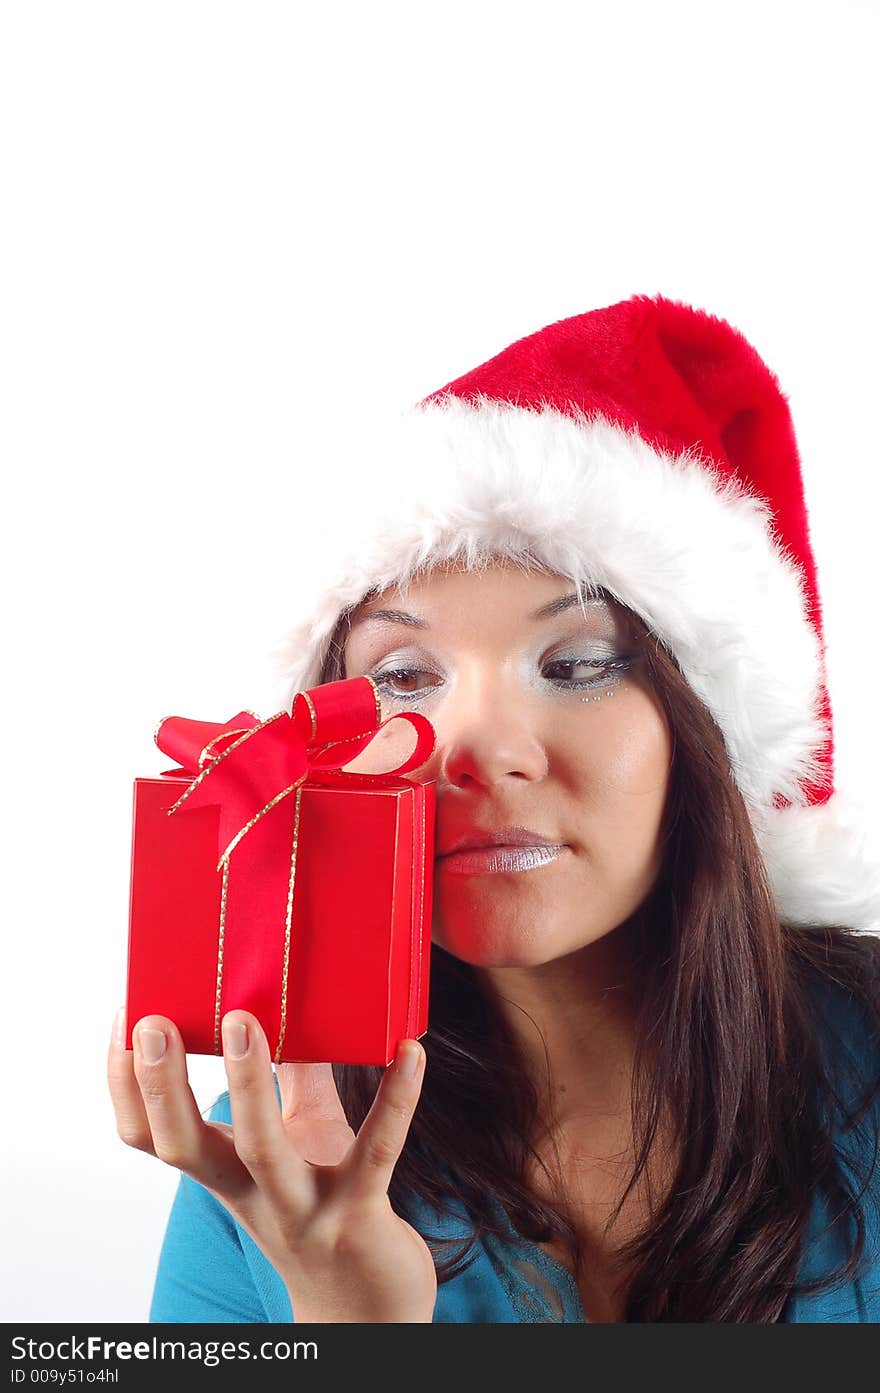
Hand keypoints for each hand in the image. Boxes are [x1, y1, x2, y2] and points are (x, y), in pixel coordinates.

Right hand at [107, 1008, 436, 1321]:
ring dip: (248, 1087)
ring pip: (263, 1150)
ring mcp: (303, 1209)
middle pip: (186, 1147)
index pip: (151, 1137)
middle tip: (155, 1024)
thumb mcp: (297, 1141)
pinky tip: (410, 1053)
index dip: (128, 1085)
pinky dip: (394, 1100)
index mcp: (224, 1175)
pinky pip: (376, 1151)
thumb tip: (290, 1001)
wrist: (365, 1309)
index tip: (127, 1017)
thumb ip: (292, 1078)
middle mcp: (251, 1196)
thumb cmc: (324, 1208)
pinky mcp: (360, 1215)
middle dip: (164, 1087)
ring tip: (243, 1021)